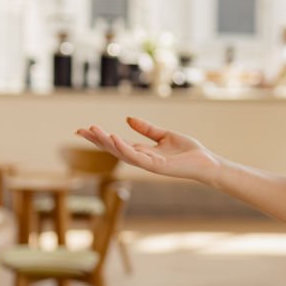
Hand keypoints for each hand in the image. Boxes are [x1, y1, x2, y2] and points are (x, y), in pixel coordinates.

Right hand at [75, 117, 220, 182]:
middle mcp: (143, 159)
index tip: (85, 129)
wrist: (207, 163)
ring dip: (105, 142)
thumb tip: (127, 119)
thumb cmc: (189, 152)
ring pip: (121, 153)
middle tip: (79, 130)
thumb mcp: (165, 135)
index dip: (102, 137)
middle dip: (97, 140)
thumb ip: (147, 129)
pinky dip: (124, 148)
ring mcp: (148, 164)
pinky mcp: (157, 166)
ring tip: (92, 131)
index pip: (118, 144)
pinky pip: (136, 157)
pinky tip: (114, 137)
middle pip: (114, 149)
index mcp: (144, 152)